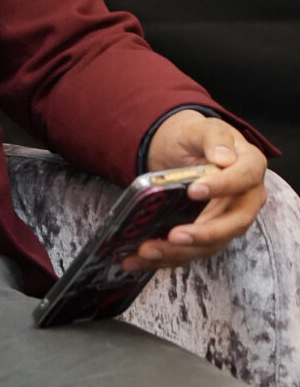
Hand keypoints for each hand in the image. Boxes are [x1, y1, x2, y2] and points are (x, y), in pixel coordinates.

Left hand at [122, 109, 266, 272]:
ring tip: (147, 250)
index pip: (243, 180)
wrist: (180, 149)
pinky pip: (191, 251)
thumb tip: (223, 157)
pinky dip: (166, 257)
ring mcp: (226, 220)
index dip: (222, 187)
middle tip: (174, 235)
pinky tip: (139, 259)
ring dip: (180, 252)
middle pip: (233, 223)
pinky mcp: (207, 235)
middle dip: (204, 233)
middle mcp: (244, 199)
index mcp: (249, 168)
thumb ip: (213, 136)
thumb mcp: (201, 127)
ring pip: (211, 244)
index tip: (194, 191)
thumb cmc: (195, 137)